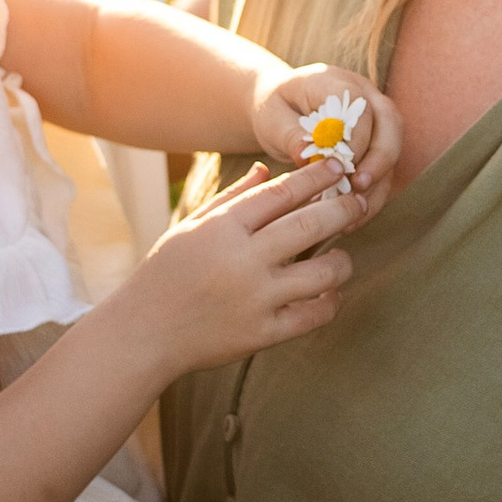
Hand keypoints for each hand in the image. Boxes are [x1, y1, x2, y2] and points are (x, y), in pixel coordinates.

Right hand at [130, 157, 368, 368]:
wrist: (143, 333)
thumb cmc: (166, 273)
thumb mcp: (191, 226)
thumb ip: (232, 197)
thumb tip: (265, 168)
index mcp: (223, 228)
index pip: (282, 192)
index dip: (317, 176)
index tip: (338, 167)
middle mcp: (242, 260)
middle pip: (311, 224)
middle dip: (344, 208)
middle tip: (358, 202)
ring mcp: (255, 299)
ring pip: (322, 272)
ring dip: (342, 261)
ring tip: (342, 256)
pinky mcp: (262, 333)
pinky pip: (313, 315)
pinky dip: (330, 302)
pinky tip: (330, 293)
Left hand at [251, 62, 402, 197]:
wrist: (281, 110)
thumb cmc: (275, 110)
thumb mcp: (272, 118)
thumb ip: (290, 134)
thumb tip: (307, 155)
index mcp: (336, 82)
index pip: (360, 104)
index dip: (356, 136)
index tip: (341, 165)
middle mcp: (364, 97)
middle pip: (391, 123)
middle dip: (380, 158)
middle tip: (359, 186)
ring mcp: (375, 120)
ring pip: (393, 148)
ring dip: (379, 182)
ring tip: (355, 210)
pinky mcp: (376, 145)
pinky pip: (385, 171)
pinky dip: (373, 195)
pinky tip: (354, 218)